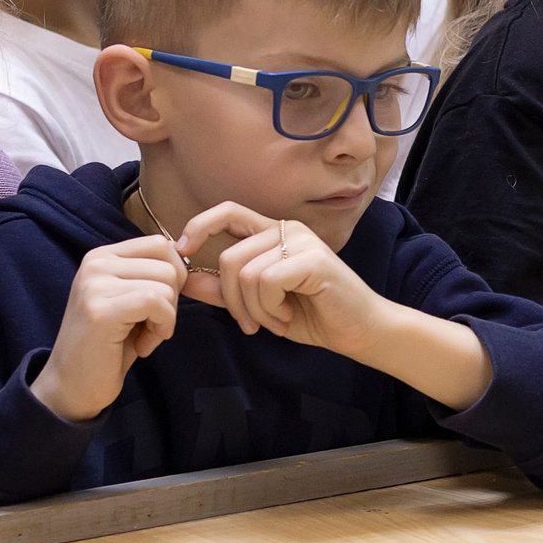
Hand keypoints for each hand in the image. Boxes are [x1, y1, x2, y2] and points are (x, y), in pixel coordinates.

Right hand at [29, 236, 185, 421]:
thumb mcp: (131, 299)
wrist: (72, 386)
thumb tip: (186, 256)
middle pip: (168, 265)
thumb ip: (151, 275)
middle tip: (149, 329)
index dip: (175, 277)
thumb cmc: (109, 345)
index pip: (160, 244)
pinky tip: (143, 346)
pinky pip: (156, 302)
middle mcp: (95, 263)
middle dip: (172, 302)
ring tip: (142, 338)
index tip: (158, 307)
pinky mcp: (100, 310)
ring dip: (166, 319)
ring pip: (166, 285)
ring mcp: (94, 284)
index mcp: (102, 256)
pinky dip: (162, 327)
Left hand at [174, 201, 387, 353]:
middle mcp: (288, 230)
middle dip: (232, 299)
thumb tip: (184, 280)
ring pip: (246, 273)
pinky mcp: (313, 259)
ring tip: (276, 320)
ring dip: (254, 309)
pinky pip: (266, 282)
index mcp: (275, 233)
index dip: (200, 225)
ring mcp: (303, 241)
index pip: (229, 211)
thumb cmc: (313, 315)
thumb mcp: (259, 304)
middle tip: (252, 323)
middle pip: (229, 257)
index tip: (182, 250)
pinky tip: (288, 316)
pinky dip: (269, 309)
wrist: (360, 331)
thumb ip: (224, 290)